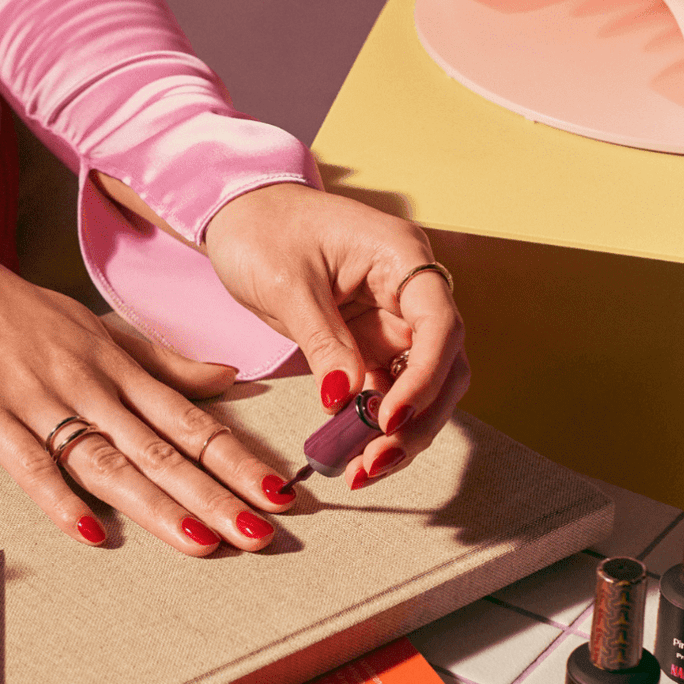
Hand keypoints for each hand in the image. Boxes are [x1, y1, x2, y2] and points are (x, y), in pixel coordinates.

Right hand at [0, 259, 300, 554]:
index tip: (280, 492)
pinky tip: (90, 532)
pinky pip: (30, 464)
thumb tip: (228, 379)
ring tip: (201, 541)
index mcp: (121, 369)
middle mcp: (91, 387)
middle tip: (260, 534)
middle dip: (216, 494)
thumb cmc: (26, 317)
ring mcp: (42, 402)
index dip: (238, 459)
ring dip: (157, 504)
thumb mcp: (103, 332)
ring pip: (108, 460)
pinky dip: (59, 499)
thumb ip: (164, 364)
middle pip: (162, 449)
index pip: (192, 422)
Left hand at [203, 182, 467, 488]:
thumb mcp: (288, 287)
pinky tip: (352, 453)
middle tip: (375, 460)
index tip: (391, 419)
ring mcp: (393, 318)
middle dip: (417, 419)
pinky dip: (373, 423)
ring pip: (420, 386)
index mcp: (402, 256)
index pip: (440, 324)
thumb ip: (323, 343)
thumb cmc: (264, 229)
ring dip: (398, 431)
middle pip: (443, 364)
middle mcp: (410, 289)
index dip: (425, 377)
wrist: (239, 214)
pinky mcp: (371, 342)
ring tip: (362, 469)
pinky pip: (386, 390)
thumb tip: (346, 399)